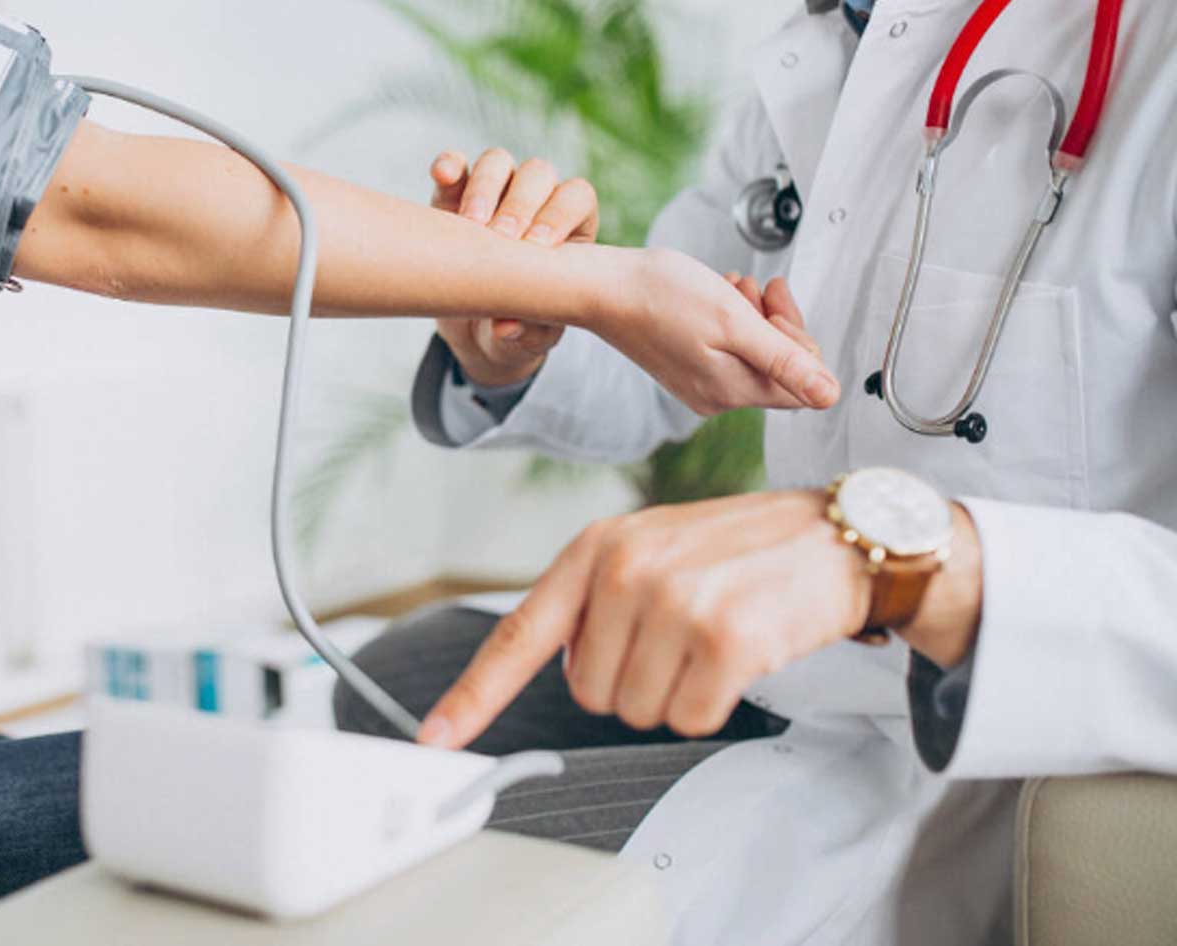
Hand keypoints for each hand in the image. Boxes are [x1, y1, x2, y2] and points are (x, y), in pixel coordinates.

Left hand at [416, 491, 981, 747]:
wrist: (836, 536)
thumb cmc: (737, 550)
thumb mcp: (650, 548)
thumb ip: (592, 602)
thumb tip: (558, 667)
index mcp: (594, 550)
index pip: (518, 633)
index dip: (474, 695)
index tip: (438, 737)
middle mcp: (624, 570)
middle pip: (588, 694)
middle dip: (634, 681)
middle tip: (680, 634)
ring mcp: (673, 601)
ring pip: (638, 711)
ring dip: (677, 691)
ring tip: (712, 635)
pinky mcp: (724, 637)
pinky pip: (691, 717)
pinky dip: (716, 701)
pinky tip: (740, 652)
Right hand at [430, 148, 598, 387]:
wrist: (476, 329)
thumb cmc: (517, 330)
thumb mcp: (528, 340)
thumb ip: (526, 334)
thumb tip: (507, 328)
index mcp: (571, 228)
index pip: (575, 197)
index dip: (560, 215)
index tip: (538, 249)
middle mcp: (535, 201)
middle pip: (537, 174)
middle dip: (520, 204)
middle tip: (501, 237)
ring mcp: (494, 193)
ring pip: (497, 162)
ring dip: (486, 187)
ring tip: (471, 224)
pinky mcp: (453, 197)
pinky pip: (453, 168)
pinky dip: (448, 166)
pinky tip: (442, 176)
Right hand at [585, 249, 838, 412]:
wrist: (603, 288)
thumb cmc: (661, 296)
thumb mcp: (734, 321)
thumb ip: (785, 361)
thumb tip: (830, 396)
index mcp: (732, 391)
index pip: (801, 382)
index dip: (798, 337)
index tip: (774, 298)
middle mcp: (716, 397)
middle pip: (778, 368)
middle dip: (776, 323)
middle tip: (755, 288)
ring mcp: (698, 386)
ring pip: (753, 355)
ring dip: (752, 316)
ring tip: (731, 287)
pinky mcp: (685, 371)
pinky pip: (727, 351)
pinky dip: (729, 321)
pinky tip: (716, 297)